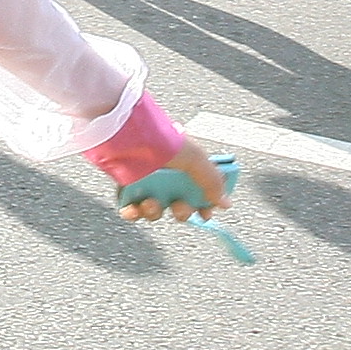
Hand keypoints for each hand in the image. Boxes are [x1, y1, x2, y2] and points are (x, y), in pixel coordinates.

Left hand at [96, 101, 231, 222]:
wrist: (126, 134)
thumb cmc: (162, 140)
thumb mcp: (195, 159)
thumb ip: (212, 182)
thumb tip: (226, 203)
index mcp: (184, 165)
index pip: (199, 190)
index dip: (204, 205)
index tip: (206, 214)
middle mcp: (166, 174)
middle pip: (178, 205)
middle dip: (181, 211)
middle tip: (178, 206)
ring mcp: (145, 181)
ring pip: (154, 210)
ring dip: (155, 212)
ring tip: (151, 203)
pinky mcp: (124, 187)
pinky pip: (130, 208)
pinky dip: (132, 213)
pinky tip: (133, 209)